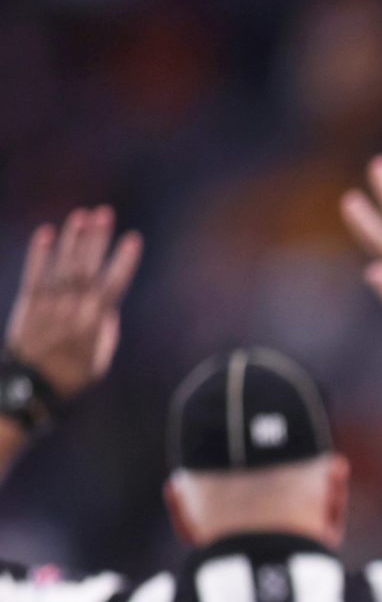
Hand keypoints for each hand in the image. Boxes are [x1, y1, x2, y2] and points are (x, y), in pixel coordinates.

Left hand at [4, 206, 142, 397]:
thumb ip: (106, 329)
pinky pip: (33, 274)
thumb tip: (109, 303)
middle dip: (96, 240)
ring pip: (61, 267)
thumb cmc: (72, 377)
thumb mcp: (100, 360)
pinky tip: (47, 232)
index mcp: (92, 325)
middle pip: (85, 269)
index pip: (111, 287)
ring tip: (81, 215)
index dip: (123, 262)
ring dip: (72, 240)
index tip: (134, 239)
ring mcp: (47, 305)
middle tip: (105, 213)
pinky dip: (39, 253)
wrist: (30, 388)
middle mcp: (70, 310)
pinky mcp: (28, 304)